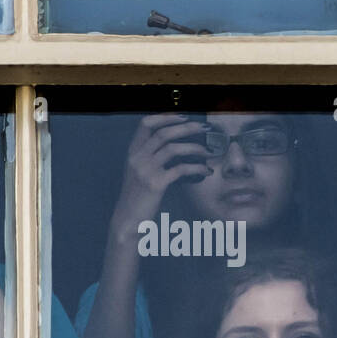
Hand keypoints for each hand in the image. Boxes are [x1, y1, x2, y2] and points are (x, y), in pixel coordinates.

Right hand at [109, 114, 214, 239]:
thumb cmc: (138, 198)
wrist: (128, 220)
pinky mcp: (155, 184)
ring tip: (208, 152)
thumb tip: (177, 146)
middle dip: (187, 127)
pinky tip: (205, 171)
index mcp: (132, 152)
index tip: (184, 116)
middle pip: (164, 132)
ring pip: (173, 148)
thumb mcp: (139, 173)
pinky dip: (197, 168)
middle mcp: (137, 158)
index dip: (166, 117)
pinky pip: (181, 169)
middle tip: (204, 129)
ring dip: (195, 148)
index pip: (146, 124)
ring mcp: (145, 170)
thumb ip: (151, 157)